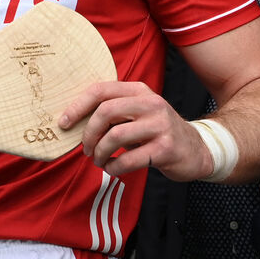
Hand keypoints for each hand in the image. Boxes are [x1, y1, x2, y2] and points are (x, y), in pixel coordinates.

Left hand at [60, 81, 213, 179]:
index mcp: (139, 90)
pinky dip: (114, 167)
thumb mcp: (137, 114)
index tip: (63, 123)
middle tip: (85, 149)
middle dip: (88, 134)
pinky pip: (128, 159)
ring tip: (98, 160)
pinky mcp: (165, 149)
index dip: (77, 106)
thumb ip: (112, 112)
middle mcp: (151, 103)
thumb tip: (73, 121)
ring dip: (99, 153)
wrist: (196, 149)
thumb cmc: (156, 132)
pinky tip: (113, 168)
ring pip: (115, 137)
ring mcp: (160, 125)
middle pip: (105, 112)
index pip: (100, 90)